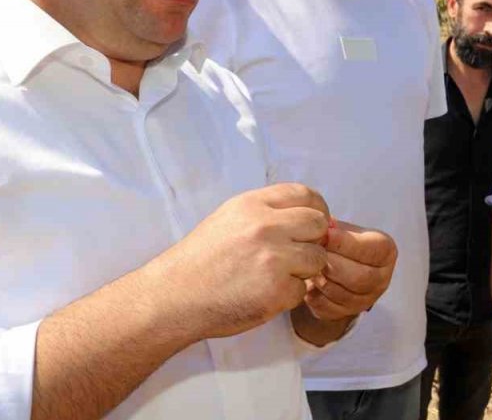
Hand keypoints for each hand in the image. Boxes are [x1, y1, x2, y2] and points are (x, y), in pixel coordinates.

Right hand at [146, 183, 330, 338]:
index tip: (313, 225)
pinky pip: (302, 289)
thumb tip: (310, 215)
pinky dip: (288, 296)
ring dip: (304, 270)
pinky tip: (264, 295)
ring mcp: (273, 258)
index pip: (305, 194)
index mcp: (252, 205)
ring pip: (318, 258)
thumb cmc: (200, 261)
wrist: (172, 297)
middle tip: (297, 255)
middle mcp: (265, 226)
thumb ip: (267, 213)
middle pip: (319, 225)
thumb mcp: (229, 219)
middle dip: (314, 240)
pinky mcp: (277, 290)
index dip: (317, 209)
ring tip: (276, 276)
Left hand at [302, 221, 396, 320]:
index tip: (324, 234)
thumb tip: (322, 226)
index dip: (345, 243)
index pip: (370, 250)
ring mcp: (365, 299)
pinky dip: (313, 294)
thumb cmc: (340, 243)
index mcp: (386, 252)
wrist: (335, 264)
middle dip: (332, 264)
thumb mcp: (342, 229)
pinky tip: (307, 281)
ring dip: (321, 279)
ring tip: (307, 265)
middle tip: (312, 253)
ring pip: (341, 294)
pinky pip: (327, 307)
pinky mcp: (345, 313)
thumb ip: (335, 228)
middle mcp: (381, 279)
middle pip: (359, 277)